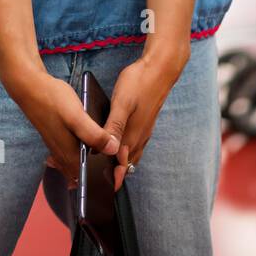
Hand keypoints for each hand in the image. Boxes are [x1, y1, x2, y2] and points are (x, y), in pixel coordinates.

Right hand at [0, 62, 118, 187]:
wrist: (31, 88)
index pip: (90, 177)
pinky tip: (90, 146)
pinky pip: (73, 155)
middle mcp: (63, 156)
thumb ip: (94, 135)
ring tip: (106, 154)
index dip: (105, 176)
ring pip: (78, 164)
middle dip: (100, 172)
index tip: (118, 171)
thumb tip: (113, 149)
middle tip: (115, 162)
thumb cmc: (53, 100)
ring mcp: (59, 149)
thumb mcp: (77, 116)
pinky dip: (83, 155)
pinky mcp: (58, 140)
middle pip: (84, 173)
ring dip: (91, 164)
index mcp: (70, 154)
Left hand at [102, 46, 189, 190]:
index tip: (95, 188)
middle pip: (125, 164)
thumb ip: (115, 126)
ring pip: (130, 154)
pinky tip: (115, 144)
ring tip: (102, 166)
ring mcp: (143, 131)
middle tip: (94, 179)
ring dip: (118, 162)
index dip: (109, 179)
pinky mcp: (144, 123)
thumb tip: (108, 150)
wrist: (160, 68)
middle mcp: (139, 137)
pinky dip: (123, 150)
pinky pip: (133, 143)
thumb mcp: (122, 102)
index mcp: (132, 136)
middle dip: (112, 173)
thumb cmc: (139, 82)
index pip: (121, 167)